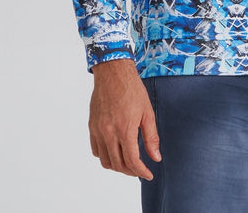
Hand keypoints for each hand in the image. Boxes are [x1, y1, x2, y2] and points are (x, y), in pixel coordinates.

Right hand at [89, 59, 161, 179]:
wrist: (113, 73)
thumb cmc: (132, 89)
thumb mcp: (147, 112)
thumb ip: (151, 137)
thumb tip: (156, 157)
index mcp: (124, 129)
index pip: (132, 161)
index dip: (141, 171)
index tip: (148, 174)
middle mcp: (108, 133)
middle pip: (118, 164)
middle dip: (130, 171)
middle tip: (139, 169)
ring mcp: (98, 130)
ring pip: (105, 160)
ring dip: (117, 166)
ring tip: (128, 162)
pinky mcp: (91, 126)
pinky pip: (96, 150)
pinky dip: (105, 156)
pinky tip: (115, 151)